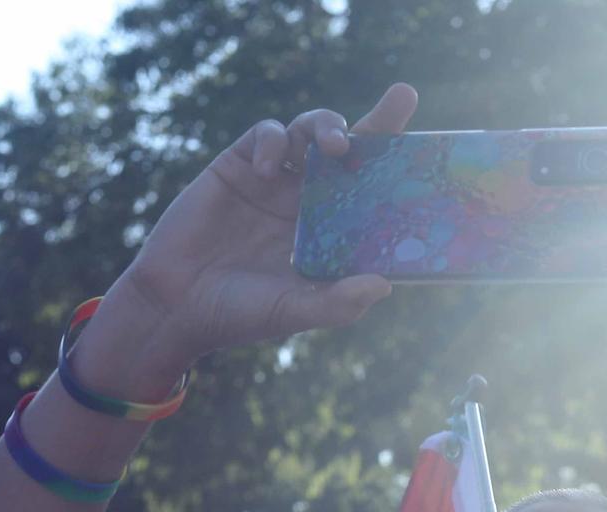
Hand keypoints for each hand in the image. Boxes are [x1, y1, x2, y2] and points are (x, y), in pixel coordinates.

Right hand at [89, 84, 418, 383]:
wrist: (175, 305)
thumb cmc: (239, 315)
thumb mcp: (294, 312)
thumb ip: (337, 303)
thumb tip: (384, 284)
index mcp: (329, 231)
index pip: (373, 192)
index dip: (398, 169)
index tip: (431, 151)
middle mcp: (307, 200)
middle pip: (352, 150)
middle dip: (379, 121)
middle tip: (403, 100)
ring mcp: (275, 180)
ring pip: (311, 132)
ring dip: (328, 126)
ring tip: (334, 144)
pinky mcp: (239, 165)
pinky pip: (265, 135)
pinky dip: (273, 141)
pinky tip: (269, 168)